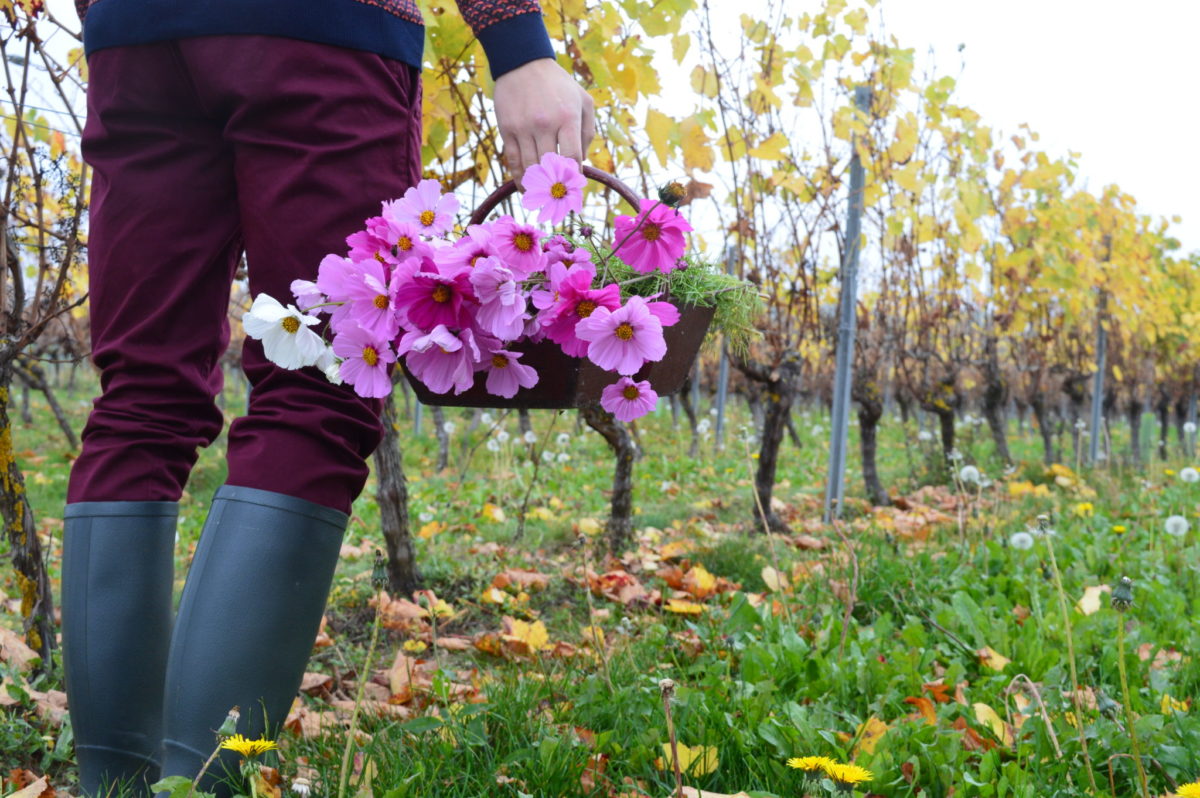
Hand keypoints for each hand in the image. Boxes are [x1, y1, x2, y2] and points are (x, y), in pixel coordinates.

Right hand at [493, 58, 594, 187]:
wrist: (523, 63)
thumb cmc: (559, 85)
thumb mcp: (583, 100)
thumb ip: (588, 132)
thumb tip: (582, 162)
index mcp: (567, 118)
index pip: (572, 157)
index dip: (574, 177)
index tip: (574, 187)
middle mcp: (545, 124)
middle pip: (550, 167)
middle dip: (555, 185)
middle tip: (558, 197)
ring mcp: (524, 128)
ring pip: (530, 168)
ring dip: (536, 186)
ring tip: (542, 196)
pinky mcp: (507, 129)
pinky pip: (513, 161)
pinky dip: (519, 178)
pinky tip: (524, 188)